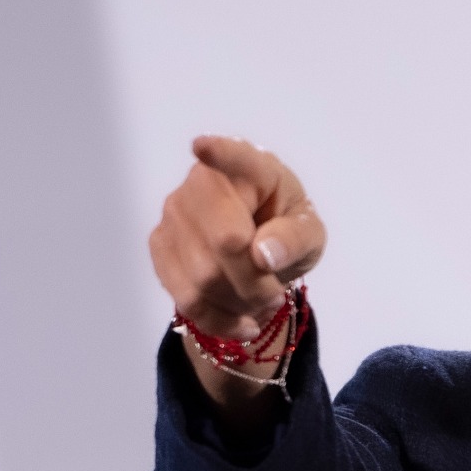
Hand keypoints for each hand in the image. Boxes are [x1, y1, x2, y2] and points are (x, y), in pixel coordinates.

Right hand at [149, 133, 326, 336]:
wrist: (259, 251)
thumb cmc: (287, 229)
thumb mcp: (310, 235)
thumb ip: (295, 239)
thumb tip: (263, 254)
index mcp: (250, 167)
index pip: (233, 157)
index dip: (218, 154)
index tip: (202, 147)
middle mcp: (202, 182)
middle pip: (225, 243)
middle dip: (257, 283)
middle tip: (276, 293)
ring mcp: (173, 213)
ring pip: (202, 278)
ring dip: (240, 304)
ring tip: (262, 303)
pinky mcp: (160, 246)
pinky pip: (185, 297)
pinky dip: (219, 321)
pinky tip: (242, 324)